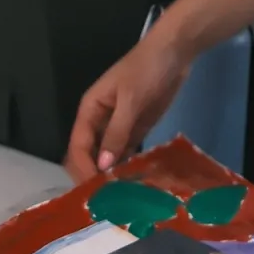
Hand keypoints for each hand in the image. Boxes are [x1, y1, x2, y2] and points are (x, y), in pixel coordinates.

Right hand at [65, 24, 190, 183]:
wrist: (175, 52)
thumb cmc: (146, 70)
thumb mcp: (130, 100)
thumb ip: (116, 132)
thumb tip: (101, 167)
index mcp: (90, 110)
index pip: (78, 145)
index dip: (83, 168)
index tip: (94, 191)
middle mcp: (100, 121)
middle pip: (89, 154)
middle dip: (94, 175)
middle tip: (107, 201)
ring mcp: (119, 126)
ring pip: (108, 157)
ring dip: (113, 174)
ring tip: (122, 199)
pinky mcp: (137, 129)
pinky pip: (128, 152)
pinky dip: (130, 166)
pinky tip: (137, 183)